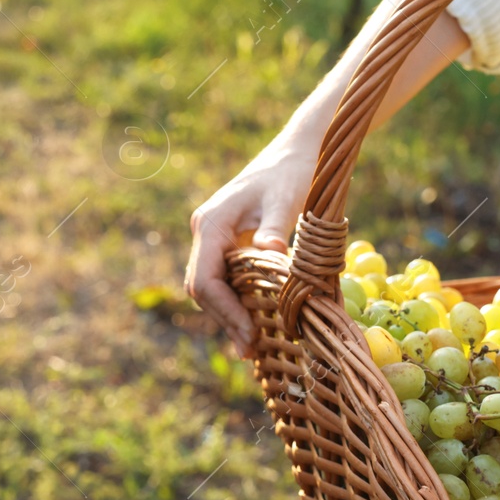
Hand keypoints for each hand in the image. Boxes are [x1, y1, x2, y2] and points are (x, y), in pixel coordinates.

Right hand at [185, 136, 315, 356]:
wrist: (297, 149)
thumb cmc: (293, 170)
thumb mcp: (288, 198)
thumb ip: (277, 227)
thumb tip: (271, 254)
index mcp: (212, 222)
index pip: (204, 279)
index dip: (225, 312)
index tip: (249, 335)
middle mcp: (206, 232)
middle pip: (203, 289)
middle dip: (225, 320)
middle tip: (252, 351)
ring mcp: (215, 238)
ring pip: (212, 287)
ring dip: (230, 315)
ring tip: (255, 345)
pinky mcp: (229, 243)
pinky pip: (226, 279)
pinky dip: (239, 302)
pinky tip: (257, 321)